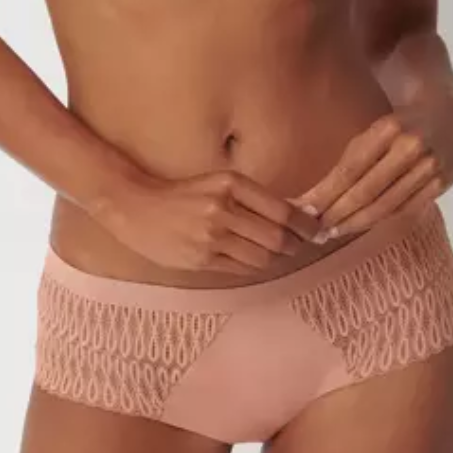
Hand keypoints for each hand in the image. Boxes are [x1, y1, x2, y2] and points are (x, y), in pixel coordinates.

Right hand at [95, 167, 323, 274]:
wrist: (137, 206)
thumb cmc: (182, 193)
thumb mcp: (218, 183)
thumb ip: (252, 198)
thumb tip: (294, 213)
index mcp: (231, 184)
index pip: (283, 211)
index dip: (305, 224)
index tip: (315, 229)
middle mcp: (223, 209)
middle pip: (277, 237)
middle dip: (295, 245)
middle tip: (302, 245)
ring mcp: (211, 237)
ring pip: (262, 257)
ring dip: (276, 258)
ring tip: (280, 254)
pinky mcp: (201, 259)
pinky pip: (241, 269)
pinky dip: (254, 266)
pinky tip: (255, 260)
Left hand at [293, 97, 452, 239]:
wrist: (451, 120)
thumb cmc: (401, 125)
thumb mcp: (377, 128)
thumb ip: (354, 156)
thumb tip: (317, 194)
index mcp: (388, 128)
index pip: (351, 168)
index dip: (326, 193)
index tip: (304, 210)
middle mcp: (410, 147)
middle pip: (366, 190)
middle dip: (337, 214)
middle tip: (313, 231)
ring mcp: (429, 168)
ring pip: (385, 205)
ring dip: (355, 223)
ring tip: (331, 233)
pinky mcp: (441, 185)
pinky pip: (404, 210)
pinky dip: (380, 221)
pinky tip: (361, 226)